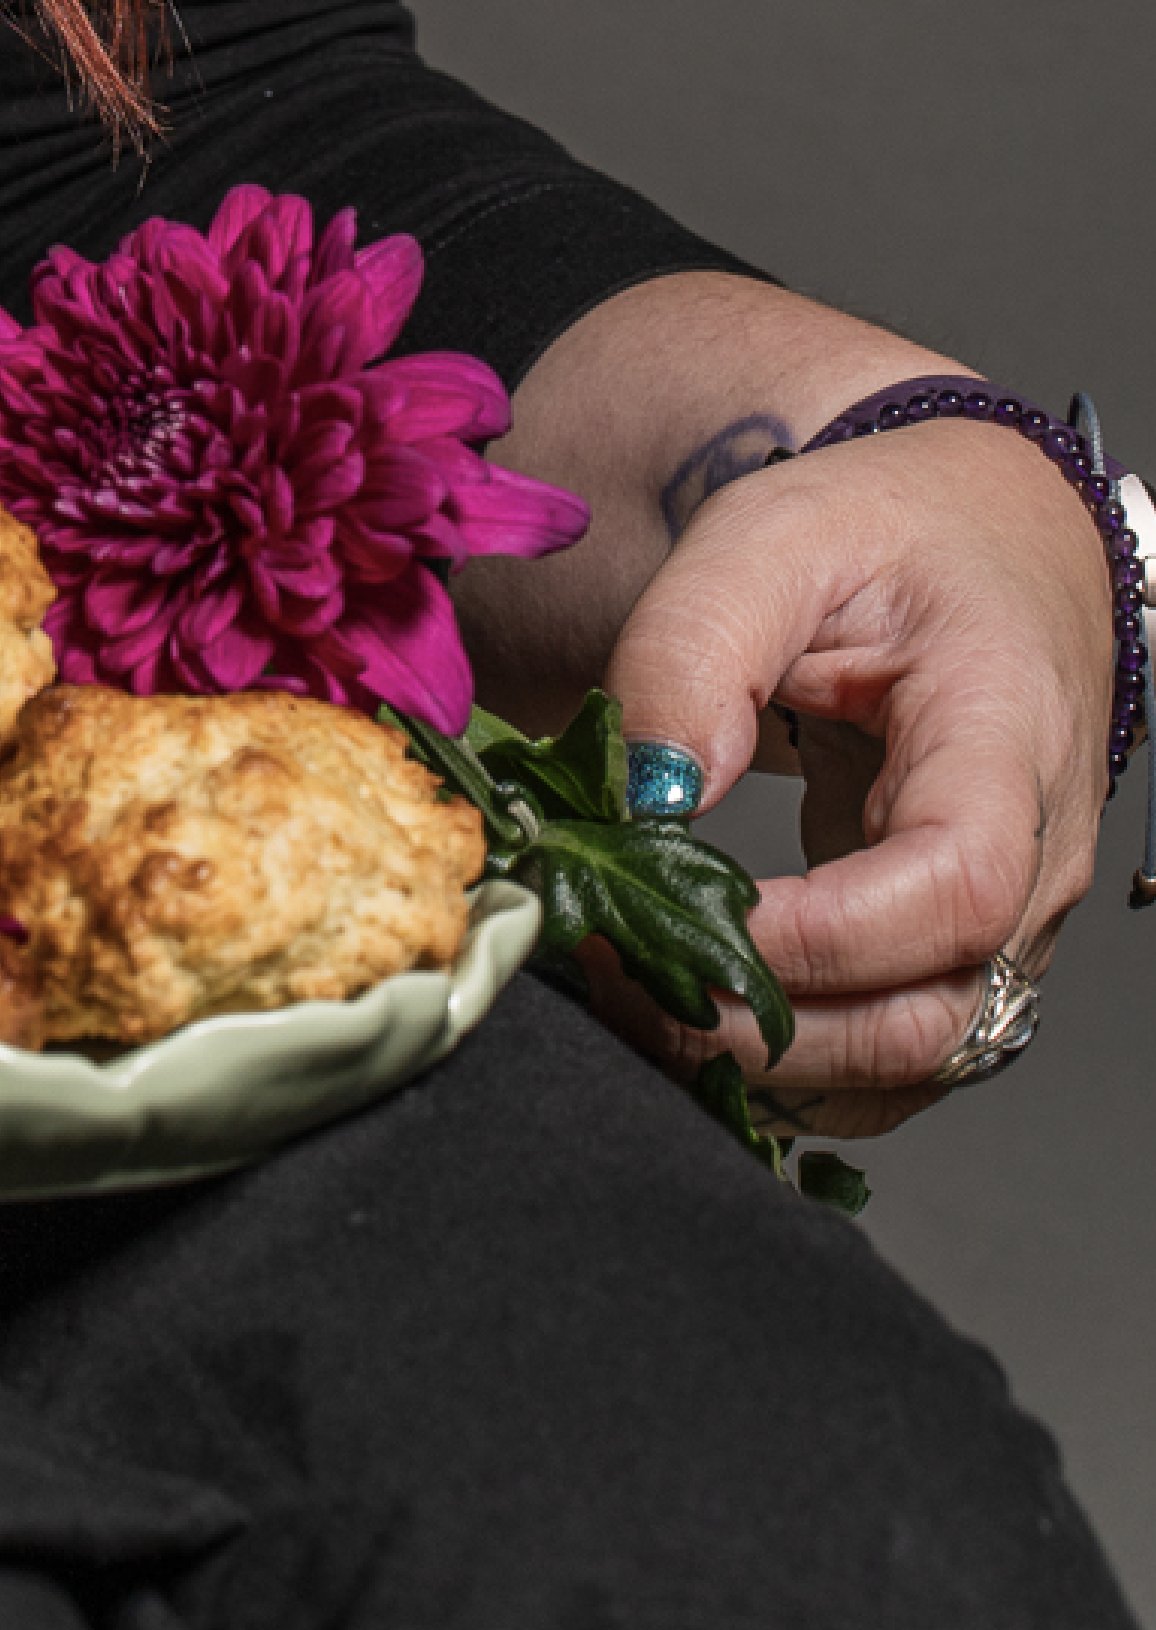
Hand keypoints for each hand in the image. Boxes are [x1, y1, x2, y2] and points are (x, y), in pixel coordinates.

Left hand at [593, 417, 1111, 1135]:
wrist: (978, 549)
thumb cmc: (891, 536)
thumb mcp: (775, 536)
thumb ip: (697, 646)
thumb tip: (647, 791)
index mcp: (1008, 741)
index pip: (955, 887)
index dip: (815, 938)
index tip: (678, 916)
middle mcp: (1035, 858)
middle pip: (928, 1020)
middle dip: (758, 1029)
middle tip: (616, 971)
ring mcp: (1002, 925)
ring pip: (903, 1067)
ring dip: (761, 1065)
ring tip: (635, 998)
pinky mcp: (952, 955)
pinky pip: (885, 1065)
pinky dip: (787, 1072)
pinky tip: (690, 1021)